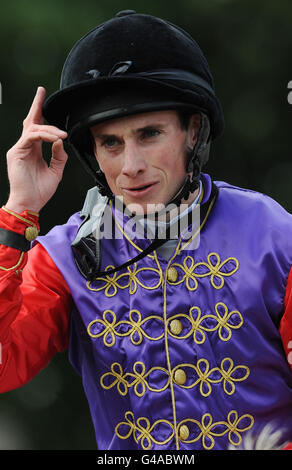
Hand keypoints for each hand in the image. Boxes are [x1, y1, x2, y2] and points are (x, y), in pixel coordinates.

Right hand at [5, 86, 67, 213]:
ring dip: (50, 129)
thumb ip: (59, 156)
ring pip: (34, 129)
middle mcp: (26, 147)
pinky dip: (44, 135)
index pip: (38, 129)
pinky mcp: (17, 152)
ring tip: (62, 134)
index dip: (41, 115)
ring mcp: (20, 149)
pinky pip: (31, 137)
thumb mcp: (56, 172)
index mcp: (34, 151)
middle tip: (41, 92)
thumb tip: (60, 141)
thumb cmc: (40, 191)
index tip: (44, 101)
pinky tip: (55, 138)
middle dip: (36, 106)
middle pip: (30, 122)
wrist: (30, 203)